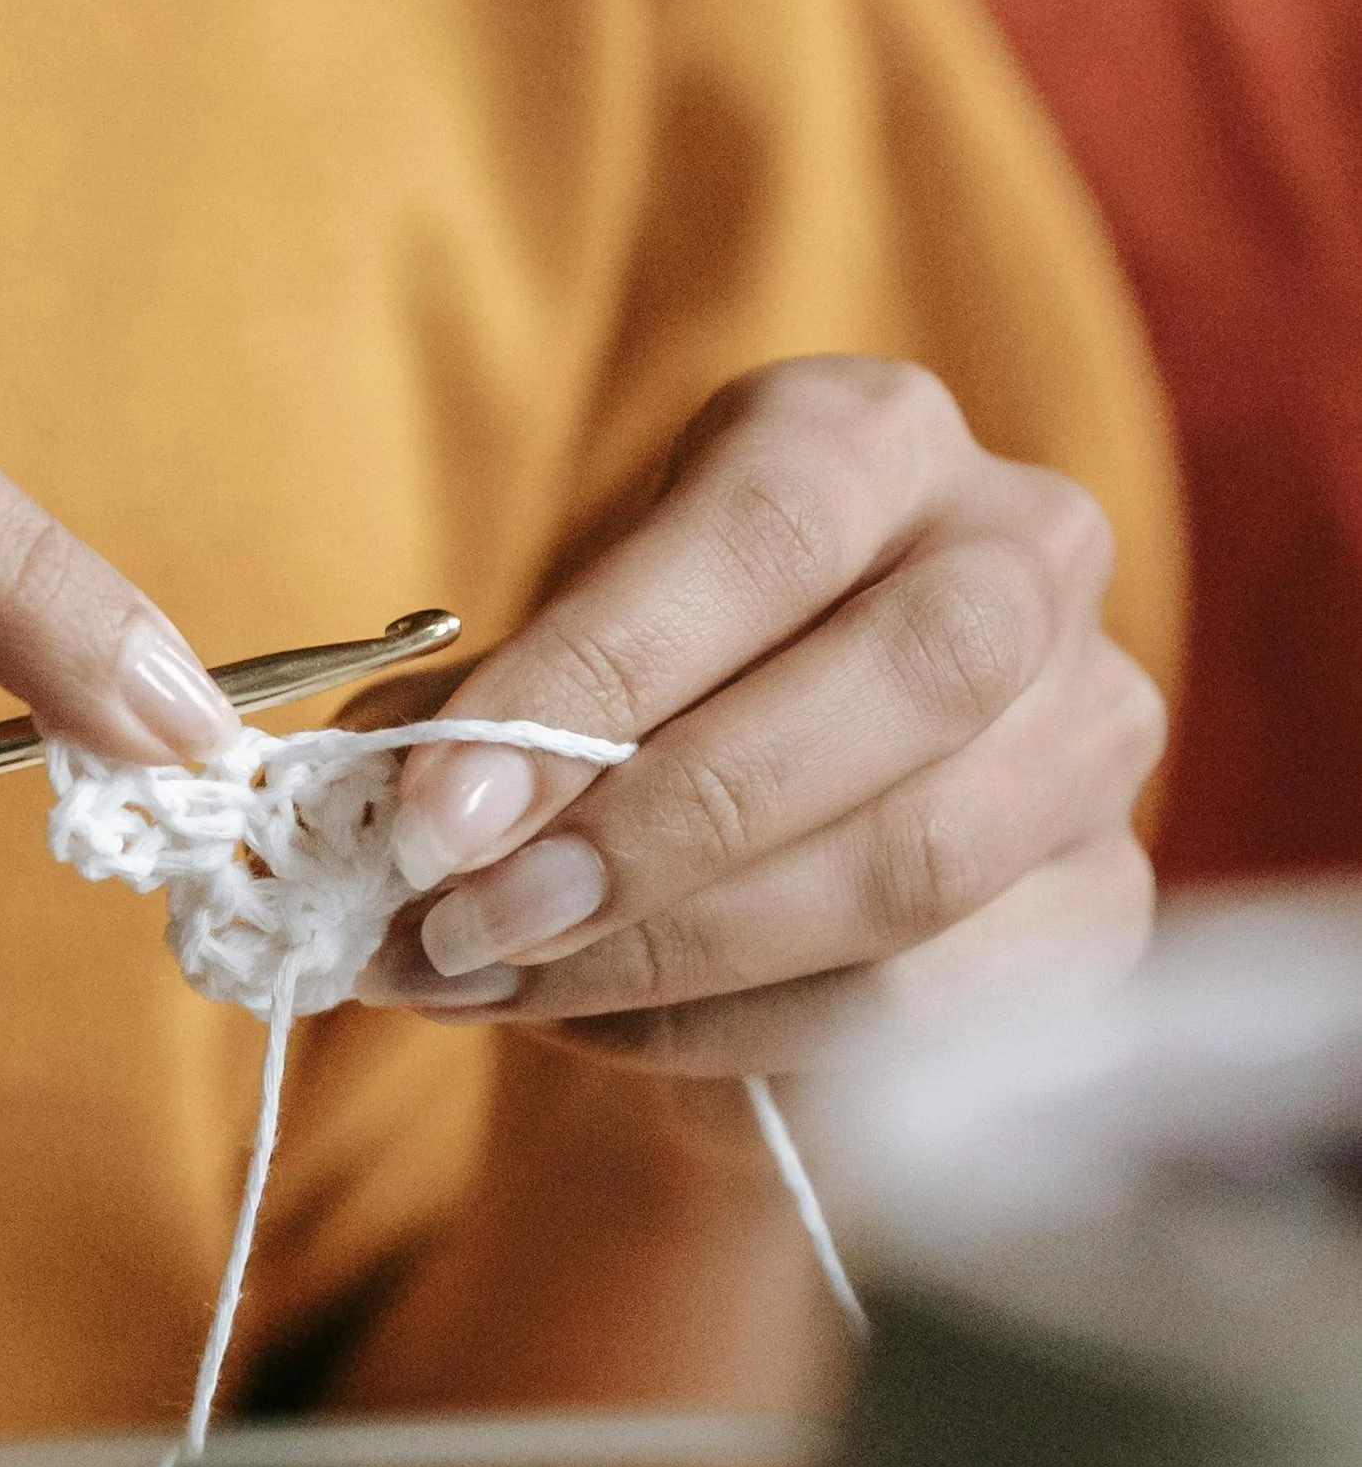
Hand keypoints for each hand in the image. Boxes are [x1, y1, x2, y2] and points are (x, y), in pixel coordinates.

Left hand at [367, 358, 1165, 1070]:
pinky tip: (601, 1029)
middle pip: (895, 683)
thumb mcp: (560, 658)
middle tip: (469, 922)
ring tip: (496, 984)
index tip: (432, 811)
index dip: (595, 678)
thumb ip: (479, 717)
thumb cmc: (651, 701)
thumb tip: (364, 808)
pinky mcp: (1102, 899)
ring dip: (675, 952)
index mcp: (873, 436)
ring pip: (912, 861)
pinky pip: (923, 998)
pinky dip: (734, 1031)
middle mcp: (1023, 552)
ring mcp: (1091, 731)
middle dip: (653, 829)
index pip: (762, 533)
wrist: (769, 827)